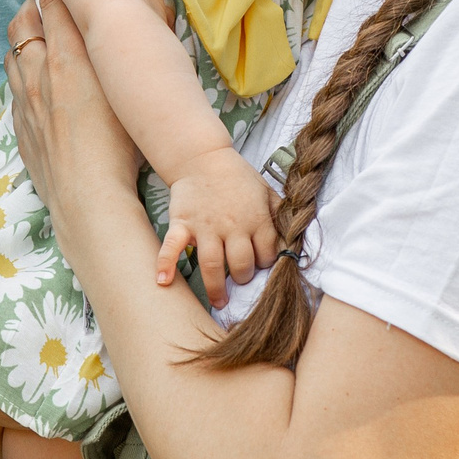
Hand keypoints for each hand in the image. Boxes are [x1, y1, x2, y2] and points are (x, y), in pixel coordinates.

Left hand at [5, 0, 139, 208]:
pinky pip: (14, 89)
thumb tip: (163, 8)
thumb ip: (150, 45)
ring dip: (23, 39)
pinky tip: (34, 80)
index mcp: (68, 57)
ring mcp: (25, 101)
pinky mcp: (21, 128)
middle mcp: (40, 72)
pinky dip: (22, 75)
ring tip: (36, 33)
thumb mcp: (137, 90)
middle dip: (32, 4)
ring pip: (14, 54)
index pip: (51, 1)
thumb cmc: (123, 146)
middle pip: (23, 22)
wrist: (89, 200)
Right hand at [162, 152, 280, 305]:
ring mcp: (205, 227)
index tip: (260, 264)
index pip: (267, 254)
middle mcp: (232, 226)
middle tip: (239, 279)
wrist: (203, 157)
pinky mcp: (182, 224)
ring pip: (212, 265)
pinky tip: (164, 282)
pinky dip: (165, 265)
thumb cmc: (238, 177)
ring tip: (219, 301)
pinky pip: (172, 247)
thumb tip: (294, 238)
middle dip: (243, 277)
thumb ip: (280, 215)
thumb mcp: (266, 190)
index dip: (266, 263)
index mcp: (256, 219)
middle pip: (242, 265)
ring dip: (215, 287)